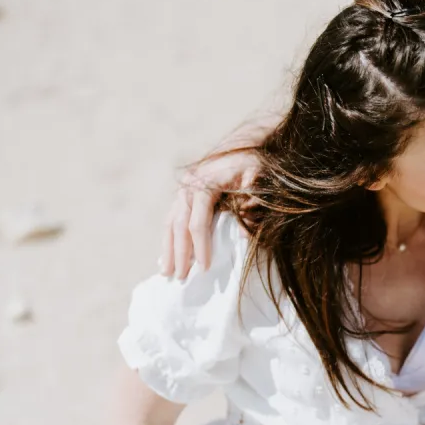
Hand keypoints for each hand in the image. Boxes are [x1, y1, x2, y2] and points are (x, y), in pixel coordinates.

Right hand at [161, 147, 260, 278]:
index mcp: (204, 185)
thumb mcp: (258, 179)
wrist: (244, 146)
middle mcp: (188, 187)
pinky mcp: (184, 195)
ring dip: (168, 249)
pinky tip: (167, 256)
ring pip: (170, 223)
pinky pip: (172, 219)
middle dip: (179, 253)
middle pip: (179, 226)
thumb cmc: (253, 164)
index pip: (198, 223)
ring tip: (166, 272)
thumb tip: (242, 235)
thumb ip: (252, 202)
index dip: (200, 247)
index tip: (204, 268)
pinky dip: (169, 238)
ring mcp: (183, 190)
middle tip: (180, 277)